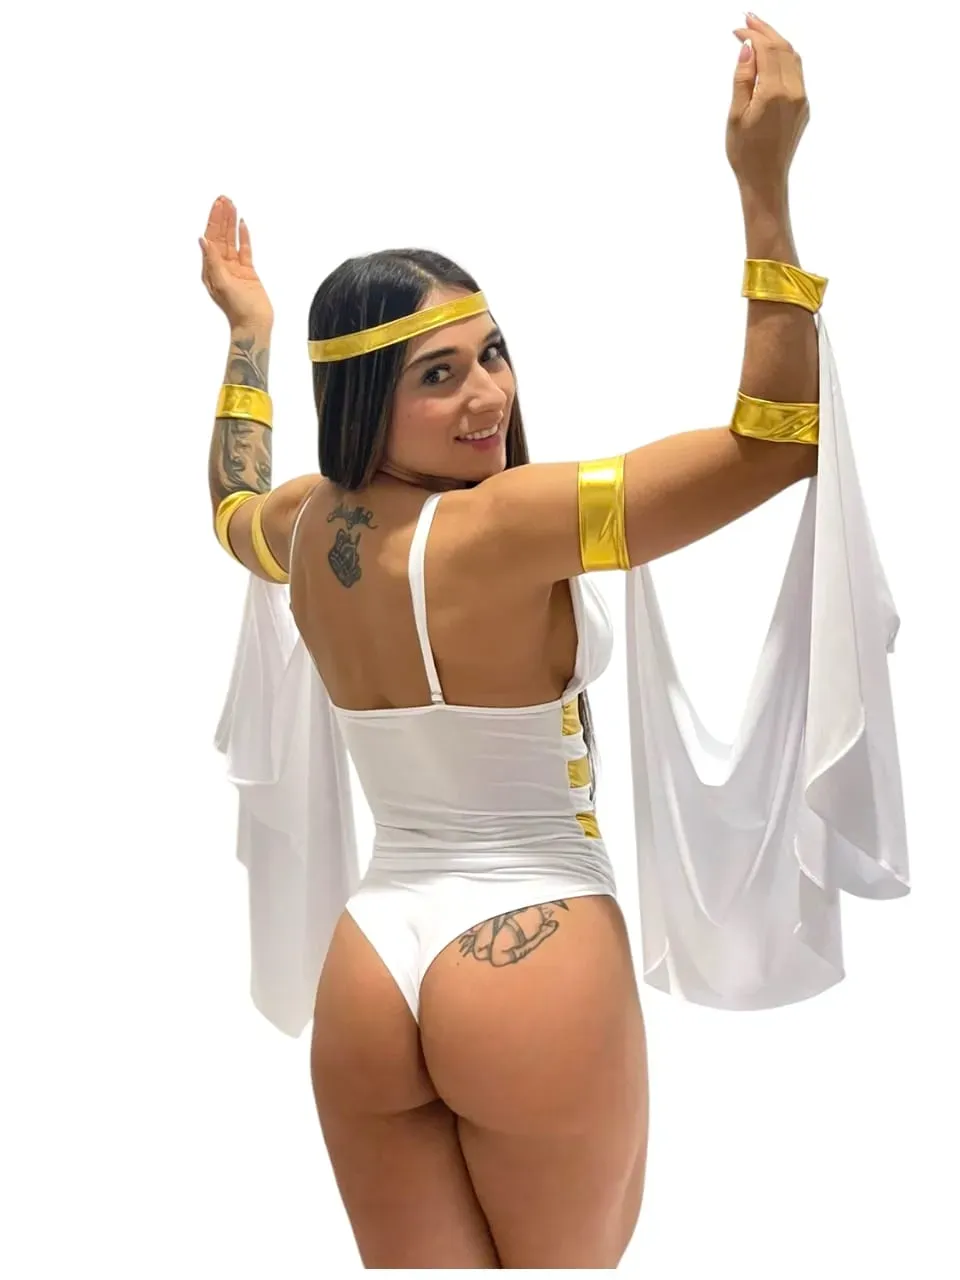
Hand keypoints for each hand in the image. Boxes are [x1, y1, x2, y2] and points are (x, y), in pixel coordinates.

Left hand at [198, 196, 274, 329]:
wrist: (254, 324)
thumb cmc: (236, 309)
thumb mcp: (220, 283)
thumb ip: (212, 260)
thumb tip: (202, 240)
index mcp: (210, 268)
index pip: (211, 238)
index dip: (213, 220)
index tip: (217, 205)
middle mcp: (221, 266)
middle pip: (220, 235)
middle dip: (221, 217)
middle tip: (224, 199)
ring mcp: (235, 268)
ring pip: (232, 240)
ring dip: (231, 223)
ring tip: (232, 206)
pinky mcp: (248, 272)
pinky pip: (244, 250)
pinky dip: (243, 237)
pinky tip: (242, 225)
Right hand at [726, 14, 808, 194]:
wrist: (765, 180)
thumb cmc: (745, 153)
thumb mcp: (735, 115)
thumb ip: (743, 78)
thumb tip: (748, 48)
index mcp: (774, 93)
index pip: (767, 50)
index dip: (752, 35)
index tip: (737, 30)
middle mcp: (793, 92)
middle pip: (783, 48)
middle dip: (765, 31)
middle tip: (748, 19)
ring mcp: (801, 99)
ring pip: (793, 58)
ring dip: (776, 41)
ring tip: (759, 32)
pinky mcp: (803, 107)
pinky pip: (796, 73)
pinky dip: (783, 58)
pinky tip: (770, 56)